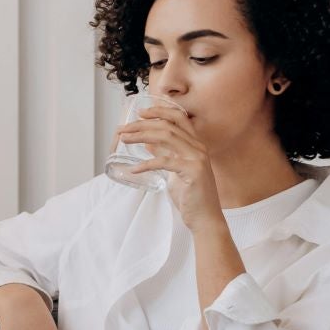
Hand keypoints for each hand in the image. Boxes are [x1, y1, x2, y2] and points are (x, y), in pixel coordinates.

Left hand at [116, 101, 219, 228]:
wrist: (205, 218)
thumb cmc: (190, 196)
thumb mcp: (174, 171)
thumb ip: (165, 156)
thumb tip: (148, 144)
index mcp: (196, 145)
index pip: (178, 118)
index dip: (159, 111)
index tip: (140, 113)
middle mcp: (198, 148)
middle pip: (168, 126)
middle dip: (142, 124)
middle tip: (123, 128)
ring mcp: (197, 158)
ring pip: (166, 137)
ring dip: (142, 136)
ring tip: (125, 139)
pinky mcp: (193, 172)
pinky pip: (165, 162)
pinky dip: (147, 164)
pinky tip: (134, 169)